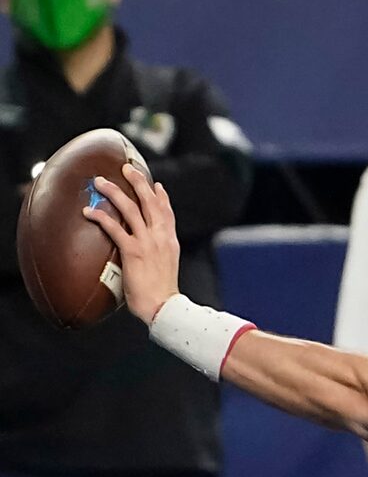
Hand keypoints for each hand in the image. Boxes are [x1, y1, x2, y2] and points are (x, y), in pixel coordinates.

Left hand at [85, 162, 181, 323]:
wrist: (164, 308)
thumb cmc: (162, 294)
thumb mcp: (166, 268)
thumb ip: (159, 254)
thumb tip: (147, 252)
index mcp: (170, 242)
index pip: (167, 213)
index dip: (162, 197)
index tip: (156, 185)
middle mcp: (161, 238)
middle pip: (150, 203)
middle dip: (138, 182)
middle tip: (126, 169)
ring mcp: (147, 243)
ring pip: (130, 208)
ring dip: (114, 192)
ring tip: (100, 182)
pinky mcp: (133, 251)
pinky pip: (114, 228)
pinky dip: (101, 217)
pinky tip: (89, 211)